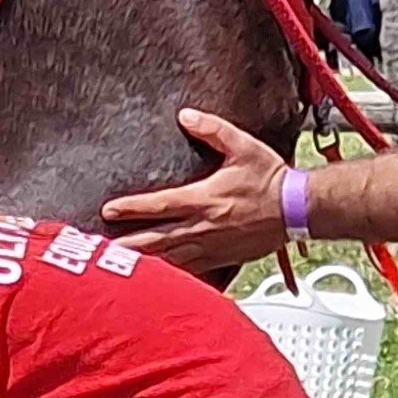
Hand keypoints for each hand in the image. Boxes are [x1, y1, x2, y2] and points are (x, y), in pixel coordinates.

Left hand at [100, 109, 289, 272]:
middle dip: (127, 246)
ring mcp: (210, 247)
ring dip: (143, 264)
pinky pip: (189, 270)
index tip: (108, 211)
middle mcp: (204, 227)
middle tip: (99, 252)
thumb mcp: (243, 146)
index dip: (132, 208)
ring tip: (118, 270)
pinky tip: (154, 281)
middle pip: (156, 240)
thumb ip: (212, 129)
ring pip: (169, 259)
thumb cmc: (271, 179)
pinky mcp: (220, 259)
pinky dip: (169, 276)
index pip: (160, 205)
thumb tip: (186, 115)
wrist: (297, 209)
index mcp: (205, 199)